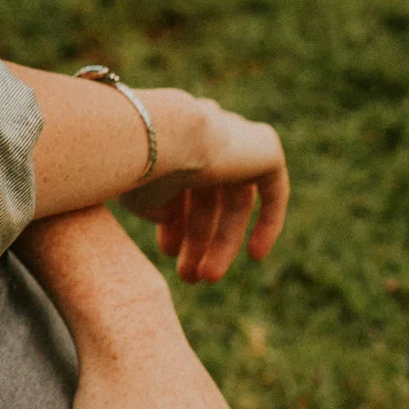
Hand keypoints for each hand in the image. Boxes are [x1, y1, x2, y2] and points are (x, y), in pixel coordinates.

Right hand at [128, 95, 288, 283]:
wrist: (162, 135)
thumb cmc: (135, 166)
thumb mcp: (135, 193)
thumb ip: (151, 203)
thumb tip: (165, 217)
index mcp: (171, 135)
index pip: (179, 183)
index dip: (174, 221)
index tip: (168, 251)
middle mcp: (203, 130)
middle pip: (208, 196)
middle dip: (197, 238)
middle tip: (189, 275)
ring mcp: (235, 136)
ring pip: (235, 200)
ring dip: (222, 241)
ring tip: (207, 277)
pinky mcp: (264, 147)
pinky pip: (272, 189)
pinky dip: (267, 222)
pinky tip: (255, 256)